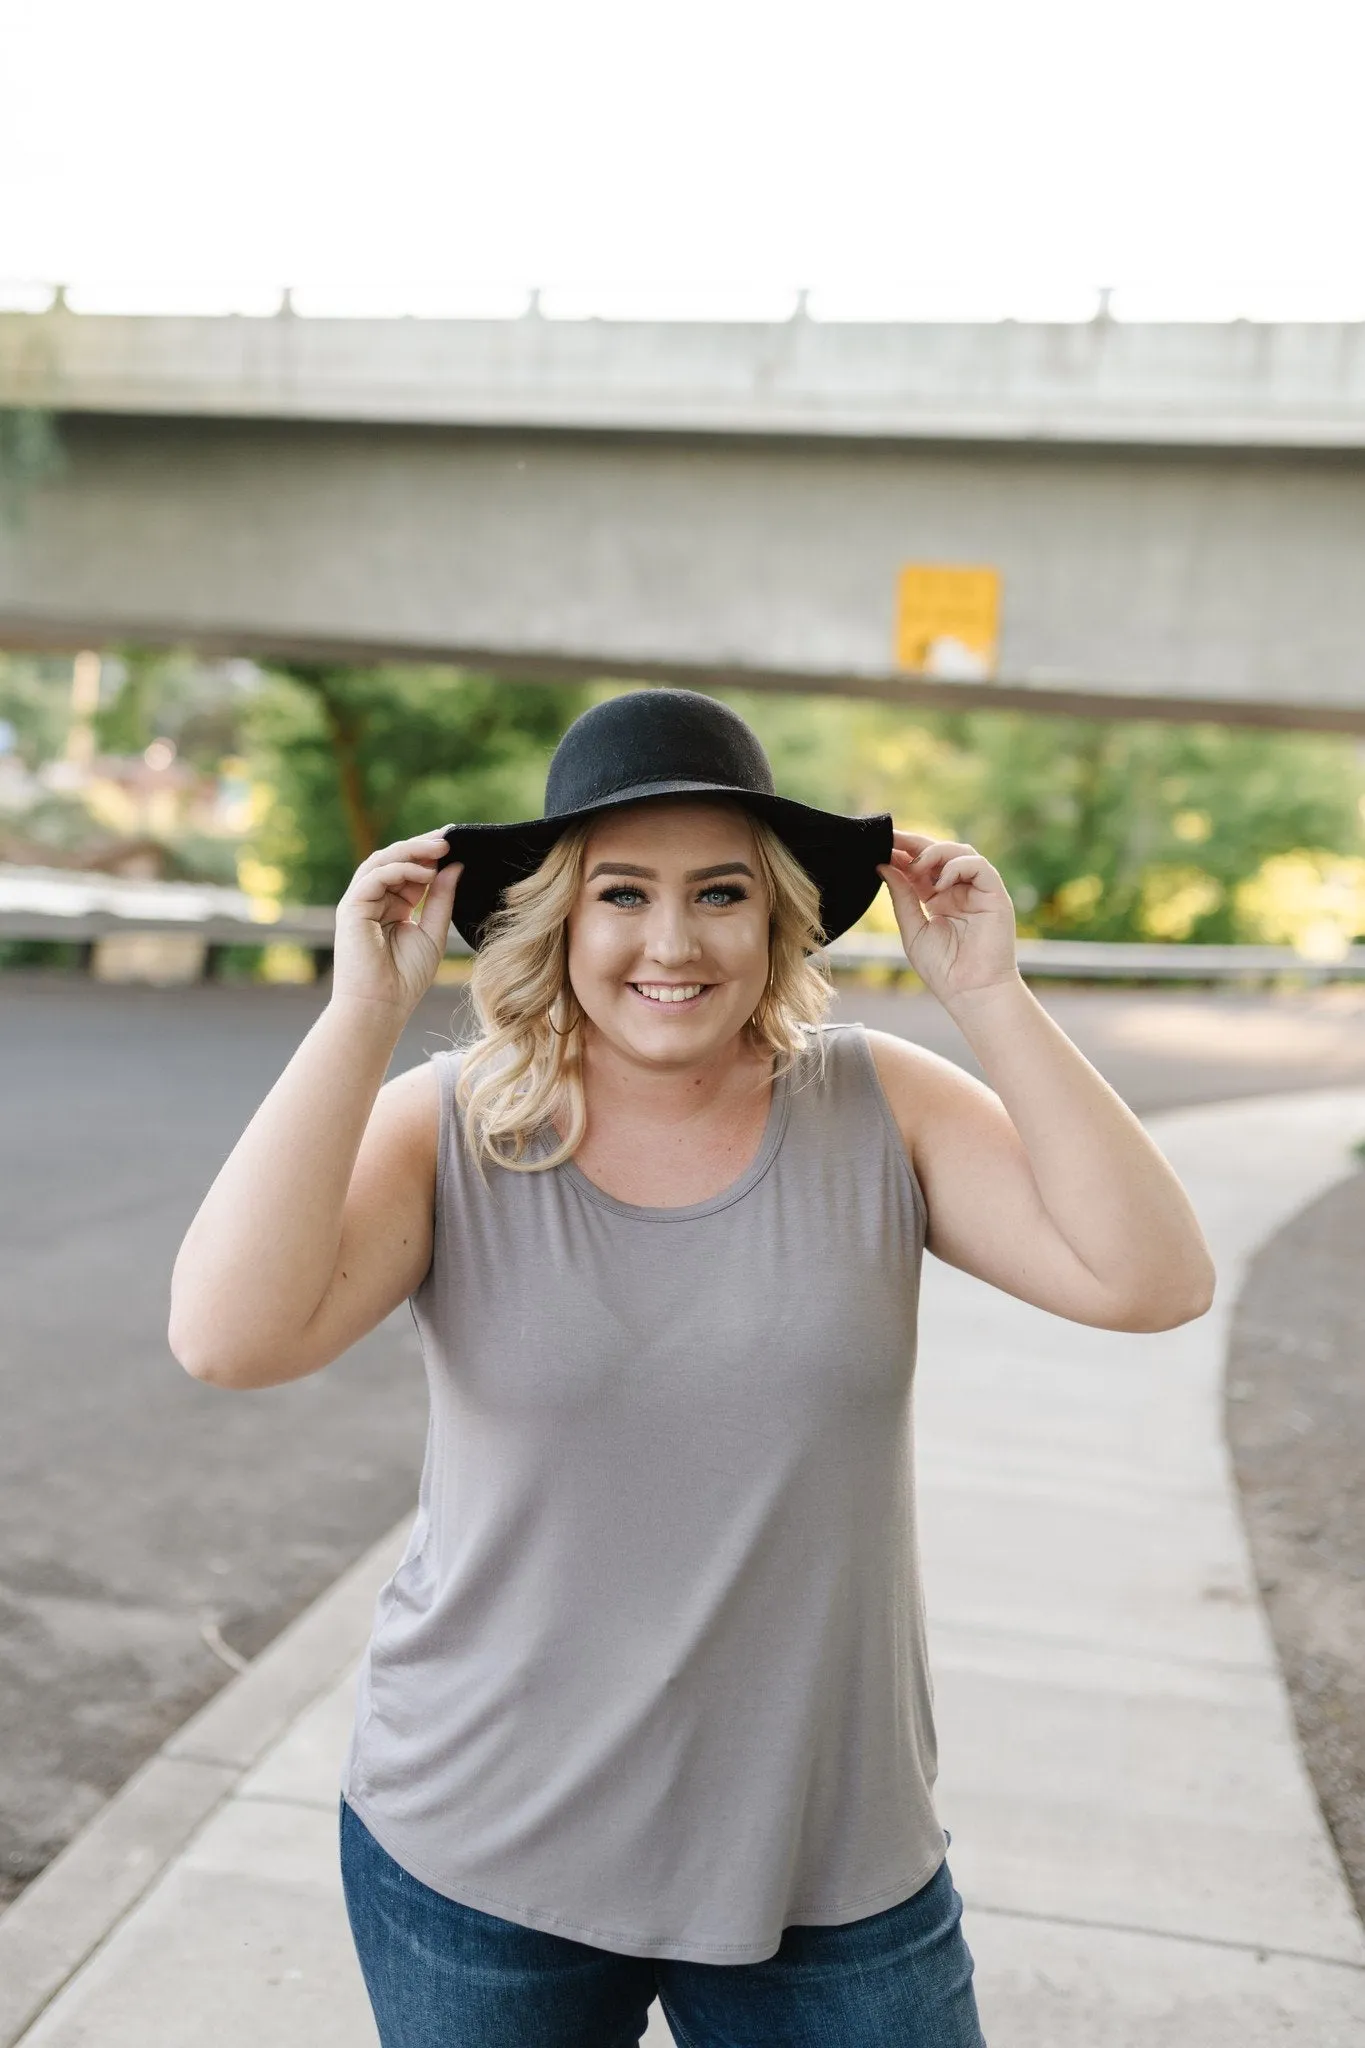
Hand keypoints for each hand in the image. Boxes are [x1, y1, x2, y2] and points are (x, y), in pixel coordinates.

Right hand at [330, 830, 462, 1016]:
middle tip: (450, 837)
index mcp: (392, 907)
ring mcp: (359, 902)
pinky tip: (426, 874)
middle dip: (422, 846)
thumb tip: (456, 866)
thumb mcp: (433, 932)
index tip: (456, 843)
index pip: (410, 871)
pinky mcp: (351, 907)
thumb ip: (442, 899)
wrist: (380, 1006)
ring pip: (381, 861)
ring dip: (412, 851)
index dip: (430, 856)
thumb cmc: (405, 978)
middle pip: (394, 860)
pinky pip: (375, 877)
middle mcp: (373, 901)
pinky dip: (400, 870)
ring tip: (441, 848)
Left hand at [877, 831, 1019, 1008]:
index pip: (920, 867)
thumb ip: (901, 897)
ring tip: (915, 867)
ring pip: (960, 852)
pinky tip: (940, 883)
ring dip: (934, 853)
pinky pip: (978, 865)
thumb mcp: (913, 929)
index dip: (902, 854)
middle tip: (892, 839)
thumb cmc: (944, 969)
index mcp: (938, 899)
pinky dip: (957, 867)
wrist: (970, 992)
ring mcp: (978, 890)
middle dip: (914, 844)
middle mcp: (959, 890)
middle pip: (938, 853)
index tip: (880, 844)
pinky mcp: (995, 894)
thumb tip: (884, 866)